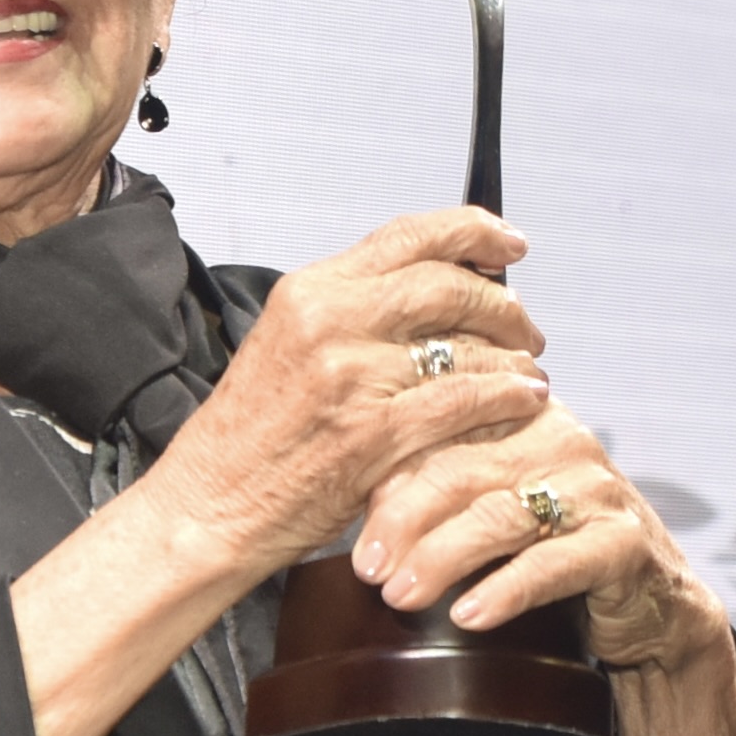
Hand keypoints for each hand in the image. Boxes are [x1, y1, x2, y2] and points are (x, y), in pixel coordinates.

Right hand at [143, 208, 555, 580]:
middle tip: (526, 328)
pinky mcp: (373, 433)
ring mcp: (351, 377)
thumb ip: (352, 315)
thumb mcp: (286, 347)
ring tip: (528, 372)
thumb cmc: (245, 440)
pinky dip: (506, 398)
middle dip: (503, 304)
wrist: (208, 505)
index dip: (474, 231)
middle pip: (449, 284)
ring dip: (513, 358)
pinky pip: (464, 401)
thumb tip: (430, 295)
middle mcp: (329, 322)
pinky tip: (523, 401)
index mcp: (309, 292)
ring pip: (466, 344)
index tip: (510, 243)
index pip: (409, 235)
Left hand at [349, 392, 725, 671]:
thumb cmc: (549, 545)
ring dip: (442, 559)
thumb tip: (344, 493)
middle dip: (403, 522)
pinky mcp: (623, 541)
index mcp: (516, 411)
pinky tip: (467, 615)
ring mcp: (595, 486)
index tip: (339, 517)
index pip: (437, 429)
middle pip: (459, 471)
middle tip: (365, 568)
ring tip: (401, 596)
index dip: (384, 475)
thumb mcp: (484, 503)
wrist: (649, 599)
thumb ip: (431, 484)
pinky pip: (553, 564)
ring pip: (500, 516)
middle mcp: (559, 436)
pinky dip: (504, 590)